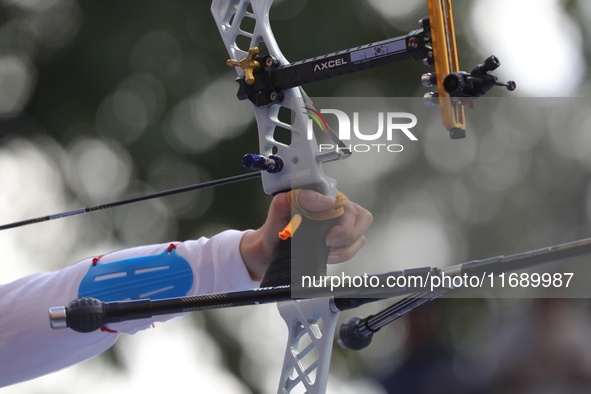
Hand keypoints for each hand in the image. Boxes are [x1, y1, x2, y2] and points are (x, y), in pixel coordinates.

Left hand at [240, 190, 372, 280]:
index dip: (343, 222)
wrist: (267, 252)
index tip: (328, 238)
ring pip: (360, 234)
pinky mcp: (340, 241)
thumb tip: (327, 201)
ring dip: (345, 248)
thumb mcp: (279, 209)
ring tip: (326, 252)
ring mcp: (339, 225)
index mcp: (321, 197)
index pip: (346, 204)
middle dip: (347, 235)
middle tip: (328, 243)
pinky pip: (355, 246)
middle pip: (360, 218)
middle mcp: (333, 209)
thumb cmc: (273, 230)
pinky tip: (328, 256)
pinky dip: (344, 254)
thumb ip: (299, 198)